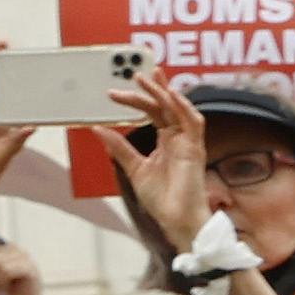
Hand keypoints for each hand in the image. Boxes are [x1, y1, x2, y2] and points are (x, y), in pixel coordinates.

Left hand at [113, 59, 211, 257]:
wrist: (176, 221)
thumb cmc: (162, 200)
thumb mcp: (134, 168)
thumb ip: (119, 147)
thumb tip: (99, 128)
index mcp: (166, 142)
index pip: (153, 112)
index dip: (138, 99)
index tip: (115, 92)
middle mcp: (178, 139)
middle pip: (165, 107)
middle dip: (151, 89)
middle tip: (132, 74)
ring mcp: (188, 144)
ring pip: (179, 109)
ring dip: (164, 92)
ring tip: (147, 77)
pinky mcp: (195, 150)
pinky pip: (194, 123)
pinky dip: (183, 107)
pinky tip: (171, 95)